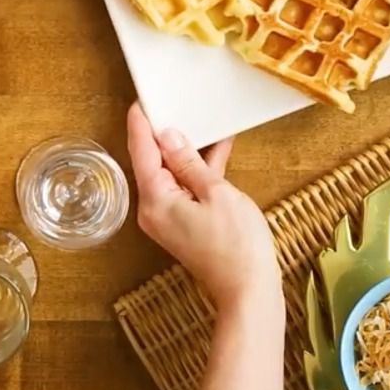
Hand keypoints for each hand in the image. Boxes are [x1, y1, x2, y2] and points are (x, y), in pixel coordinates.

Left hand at [126, 103, 278, 308]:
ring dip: (186, 149)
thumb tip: (169, 136)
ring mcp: (168, 217)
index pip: (141, 151)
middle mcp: (153, 209)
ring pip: (171, 173)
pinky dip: (198, 170)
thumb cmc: (237, 245)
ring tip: (199, 117)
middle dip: (162, 132)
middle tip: (171, 100)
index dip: (141, 123)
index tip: (142, 99)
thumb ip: (189, 162)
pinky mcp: (183, 222)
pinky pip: (185, 187)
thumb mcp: (216, 192)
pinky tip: (217, 146)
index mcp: (155, 199)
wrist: (248, 290)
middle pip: (152, 161)